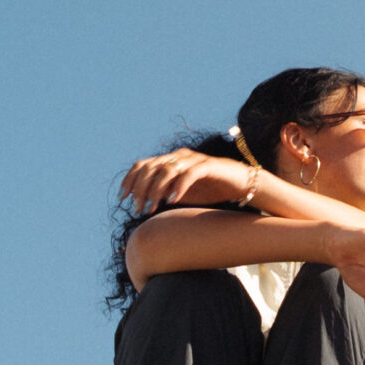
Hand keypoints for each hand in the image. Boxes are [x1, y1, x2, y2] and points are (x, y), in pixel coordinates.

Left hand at [119, 149, 255, 212]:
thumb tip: (143, 201)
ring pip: (167, 170)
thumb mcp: (181, 192)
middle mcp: (179, 156)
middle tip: (138, 208)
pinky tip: (173, 200)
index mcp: (171, 160)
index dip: (130, 180)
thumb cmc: (210, 188)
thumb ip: (163, 192)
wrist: (241, 184)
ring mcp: (194, 160)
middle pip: (151, 167)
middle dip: (140, 189)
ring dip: (156, 191)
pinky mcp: (208, 166)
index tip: (123, 198)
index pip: (142, 165)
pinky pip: (189, 174)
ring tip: (153, 208)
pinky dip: (179, 187)